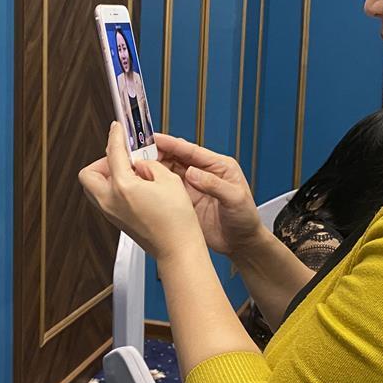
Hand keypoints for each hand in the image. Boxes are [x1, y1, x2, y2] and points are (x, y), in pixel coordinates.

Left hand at [77, 122, 203, 259]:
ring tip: (130, 172)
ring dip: (107, 175)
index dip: (116, 136)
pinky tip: (133, 187)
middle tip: (122, 157)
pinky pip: (104, 198)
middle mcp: (110, 201)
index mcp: (122, 187)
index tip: (117, 128)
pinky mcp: (116, 221)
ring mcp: (110, 213)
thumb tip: (139, 163)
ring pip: (94, 187)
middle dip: (103, 161)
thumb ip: (149, 165)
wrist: (177, 249)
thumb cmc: (176, 221)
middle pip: (89, 173)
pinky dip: (113, 188)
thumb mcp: (169, 180)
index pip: (113, 153)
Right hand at [150, 132, 264, 261]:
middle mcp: (204, 174)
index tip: (154, 139)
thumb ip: (214, 185)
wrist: (242, 243)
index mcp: (219, 166)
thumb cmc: (246, 219)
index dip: (171, 144)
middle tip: (138, 152)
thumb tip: (192, 172)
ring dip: (154, 168)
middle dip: (157, 153)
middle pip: (176, 158)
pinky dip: (155, 185)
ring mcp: (193, 188)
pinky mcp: (185, 201)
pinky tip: (144, 183)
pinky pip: (167, 189)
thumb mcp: (235, 198)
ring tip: (136, 165)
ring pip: (169, 172)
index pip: (191, 151)